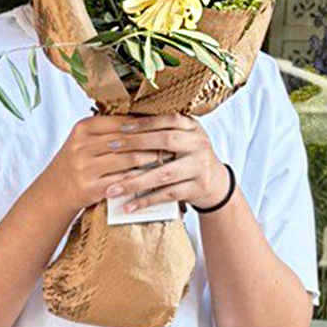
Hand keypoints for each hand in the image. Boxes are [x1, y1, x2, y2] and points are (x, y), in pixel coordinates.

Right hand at [35, 114, 177, 220]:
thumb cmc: (77, 161)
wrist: (54, 191)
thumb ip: (110, 128)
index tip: (164, 125)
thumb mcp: (86, 139)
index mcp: (83, 128)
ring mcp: (85, 168)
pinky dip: (139, 177)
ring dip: (149, 159)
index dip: (145, 124)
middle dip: (151, 141)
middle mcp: (82, 146)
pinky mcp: (90, 187)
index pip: (122, 122)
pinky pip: (122, 180)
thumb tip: (146, 118)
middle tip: (171, 141)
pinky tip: (150, 175)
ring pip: (127, 160)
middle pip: (127, 140)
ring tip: (164, 157)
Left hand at [106, 115, 230, 212]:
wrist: (215, 182)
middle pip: (166, 141)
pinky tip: (128, 206)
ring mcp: (199, 167)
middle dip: (136, 143)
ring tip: (111, 189)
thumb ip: (162, 131)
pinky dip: (146, 201)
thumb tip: (123, 125)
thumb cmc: (188, 157)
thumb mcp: (183, 138)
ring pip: (163, 174)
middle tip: (111, 147)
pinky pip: (166, 195)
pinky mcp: (196, 188)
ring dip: (134, 182)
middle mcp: (199, 145)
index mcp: (193, 128)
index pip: (169, 120)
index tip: (122, 127)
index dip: (146, 123)